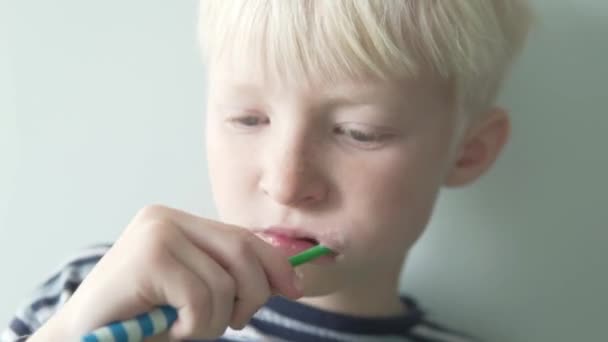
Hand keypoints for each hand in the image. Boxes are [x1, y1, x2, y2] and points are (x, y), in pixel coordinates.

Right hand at [29, 205, 302, 340]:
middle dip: (254, 294)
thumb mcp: (195, 290)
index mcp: (178, 221)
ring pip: (224, 283)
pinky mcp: (148, 258)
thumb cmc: (142, 318)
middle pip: (241, 252)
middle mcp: (166, 218)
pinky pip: (201, 299)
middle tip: (236, 322)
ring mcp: (156, 234)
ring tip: (184, 327)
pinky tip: (167, 328)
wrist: (82, 339)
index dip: (275, 262)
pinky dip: (192, 326)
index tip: (295, 287)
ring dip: (214, 321)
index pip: (242, 236)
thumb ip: (228, 275)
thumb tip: (289, 277)